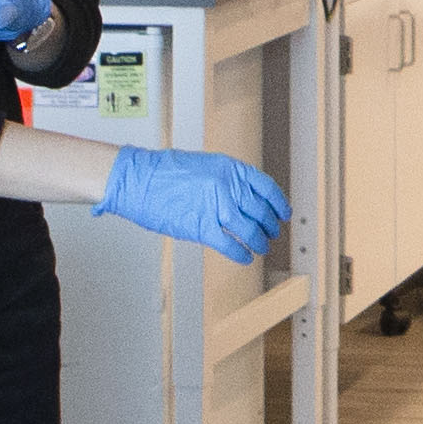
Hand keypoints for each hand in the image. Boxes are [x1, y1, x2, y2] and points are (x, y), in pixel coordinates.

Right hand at [98, 146, 288, 264]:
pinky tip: (245, 258)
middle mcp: (227, 187)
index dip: (279, 203)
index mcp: (230, 168)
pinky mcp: (201, 228)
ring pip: (250, 231)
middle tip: (272, 233)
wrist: (138, 180)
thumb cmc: (165, 172)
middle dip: (270, 226)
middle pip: (261, 211)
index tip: (284, 213)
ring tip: (261, 247)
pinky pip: (230, 246)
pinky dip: (241, 254)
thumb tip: (242, 198)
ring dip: (259, 242)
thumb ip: (226, 181)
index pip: (266, 187)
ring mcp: (216, 208)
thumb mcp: (205, 166)